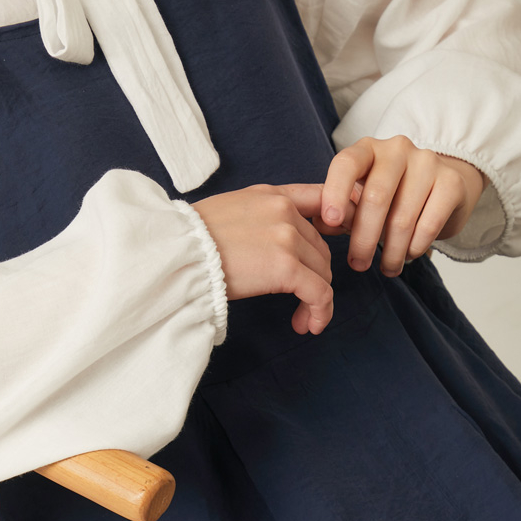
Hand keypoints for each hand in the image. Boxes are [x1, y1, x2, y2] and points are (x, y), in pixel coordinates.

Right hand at [193, 183, 354, 335]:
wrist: (174, 253)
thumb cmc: (191, 242)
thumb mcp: (232, 212)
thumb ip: (262, 219)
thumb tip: (276, 245)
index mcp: (272, 194)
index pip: (324, 198)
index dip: (342, 220)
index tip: (346, 240)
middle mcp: (284, 210)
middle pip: (321, 248)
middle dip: (317, 279)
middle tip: (305, 303)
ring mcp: (287, 237)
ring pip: (323, 273)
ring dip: (317, 300)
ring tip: (303, 320)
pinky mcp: (286, 267)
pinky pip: (319, 293)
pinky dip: (320, 312)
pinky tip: (309, 325)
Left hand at [317, 136, 486, 276]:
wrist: (443, 187)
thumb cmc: (394, 195)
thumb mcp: (361, 198)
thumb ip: (339, 210)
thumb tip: (318, 224)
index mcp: (368, 150)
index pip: (347, 164)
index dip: (335, 193)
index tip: (331, 222)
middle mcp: (397, 150)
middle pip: (376, 198)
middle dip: (363, 239)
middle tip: (358, 265)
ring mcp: (427, 163)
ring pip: (402, 218)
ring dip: (391, 252)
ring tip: (387, 268)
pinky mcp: (452, 183)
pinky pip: (429, 225)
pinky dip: (415, 248)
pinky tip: (408, 255)